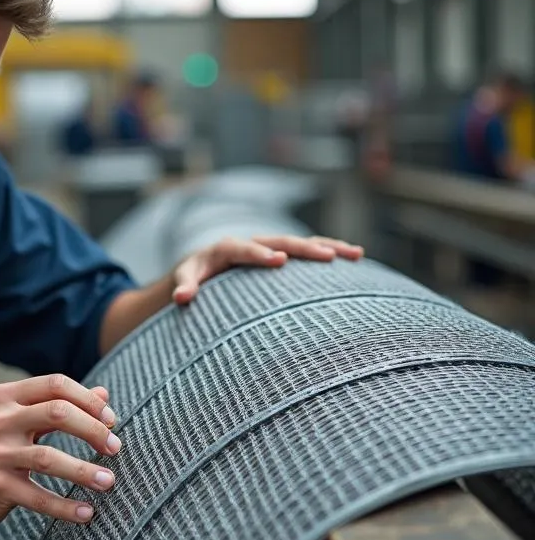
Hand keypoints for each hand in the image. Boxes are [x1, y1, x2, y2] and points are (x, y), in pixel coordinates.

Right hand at [0, 374, 119, 532]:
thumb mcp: (16, 420)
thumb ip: (57, 406)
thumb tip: (104, 395)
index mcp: (4, 397)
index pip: (56, 384)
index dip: (89, 400)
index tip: (110, 419)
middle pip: (58, 413)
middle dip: (94, 430)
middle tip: (115, 448)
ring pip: (51, 458)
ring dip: (86, 471)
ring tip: (109, 481)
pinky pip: (39, 497)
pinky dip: (66, 507)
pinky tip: (86, 512)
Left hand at [172, 234, 364, 304]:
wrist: (205, 263)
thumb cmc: (194, 275)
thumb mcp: (185, 279)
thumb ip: (184, 286)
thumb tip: (182, 298)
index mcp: (227, 248)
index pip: (244, 248)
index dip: (260, 254)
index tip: (278, 260)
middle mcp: (253, 242)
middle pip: (280, 241)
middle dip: (304, 248)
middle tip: (328, 256)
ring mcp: (270, 246)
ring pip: (301, 243)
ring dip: (328, 246)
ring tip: (356, 253)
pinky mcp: (281, 252)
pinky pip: (307, 250)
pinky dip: (329, 251)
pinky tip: (355, 258)